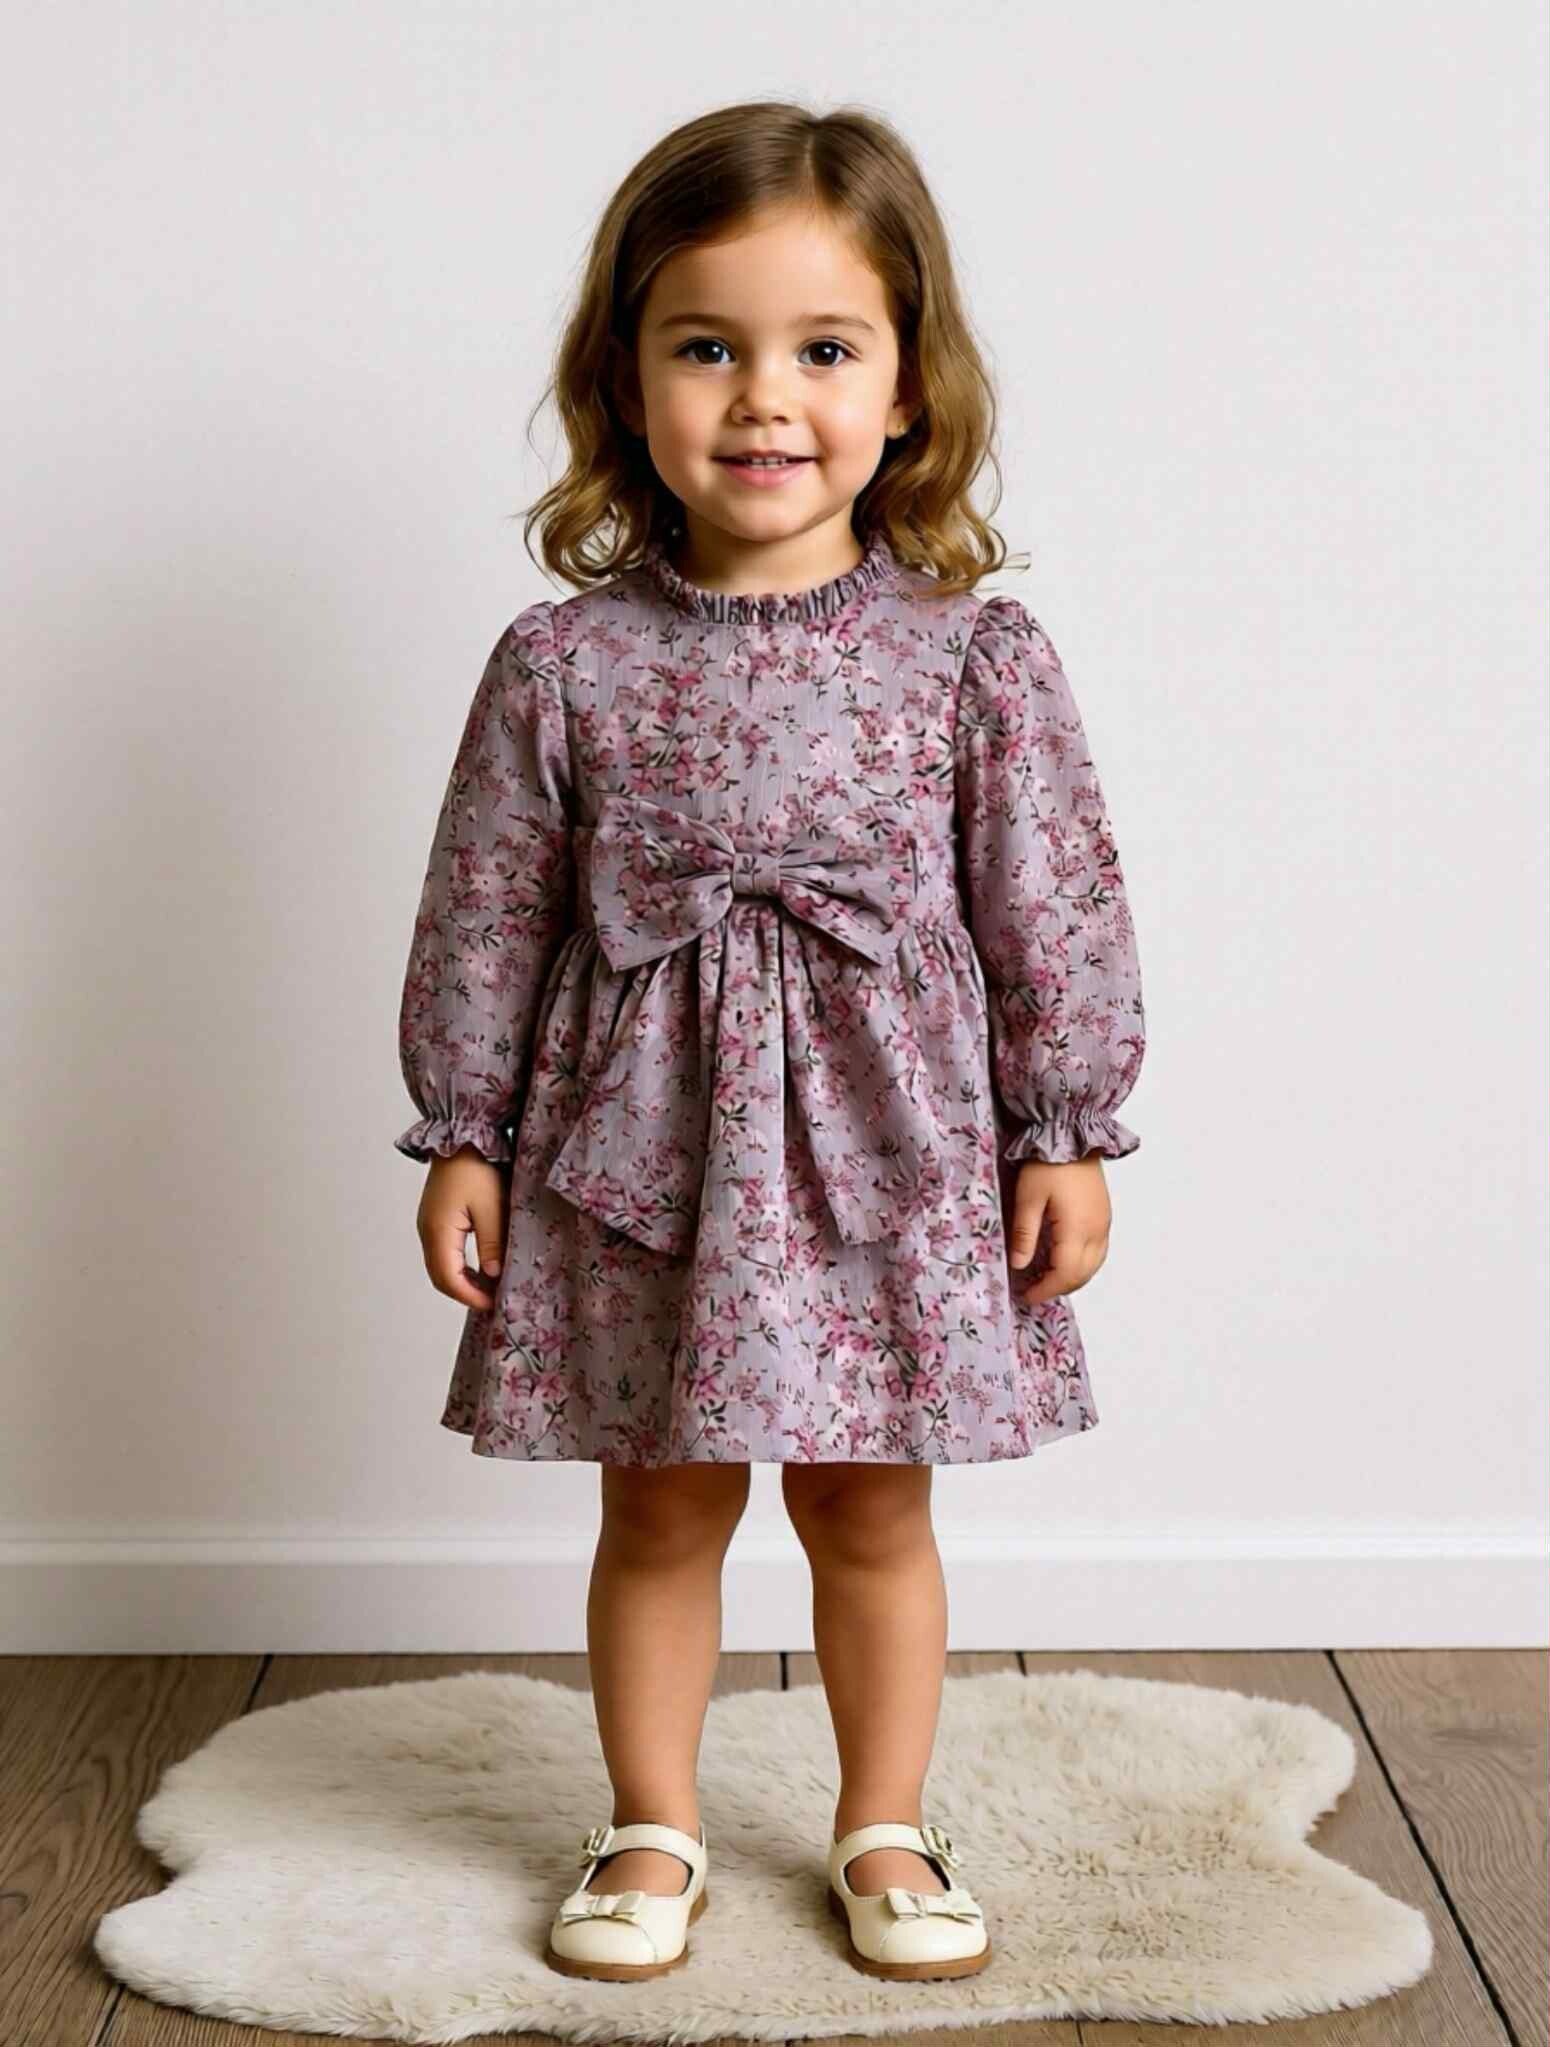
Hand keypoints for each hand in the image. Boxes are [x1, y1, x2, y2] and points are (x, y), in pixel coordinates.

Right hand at [416, 1146, 509, 1309]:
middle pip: (440, 1277)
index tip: (492, 1304)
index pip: (448, 1278)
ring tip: (489, 1288)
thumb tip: (492, 1274)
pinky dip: (458, 1267)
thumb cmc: (477, 1166)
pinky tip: (479, 1267)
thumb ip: (492, 1242)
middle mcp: (427, 1231)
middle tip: (492, 1300)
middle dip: (465, 1293)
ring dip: (461, 1281)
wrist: (462, 1136)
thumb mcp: (492, 1206)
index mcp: (439, 1231)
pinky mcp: (434, 1219)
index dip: (470, 1296)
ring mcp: (428, 1225)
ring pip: (440, 1267)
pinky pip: (442, 1253)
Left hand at [1006, 1154, 1111, 1303]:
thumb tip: (1019, 1265)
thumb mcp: (1028, 1198)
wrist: (1071, 1135)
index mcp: (1078, 1229)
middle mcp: (1097, 1230)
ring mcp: (1104, 1223)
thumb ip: (1025, 1234)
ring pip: (1094, 1266)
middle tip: (1035, 1290)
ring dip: (1073, 1278)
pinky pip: (1098, 1252)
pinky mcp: (1104, 1215)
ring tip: (1048, 1280)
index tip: (1028, 1296)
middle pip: (1082, 1274)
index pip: (1065, 1274)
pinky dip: (1083, 1265)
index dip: (1046, 1289)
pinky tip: (1066, 1261)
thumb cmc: (1048, 1163)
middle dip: (1059, 1287)